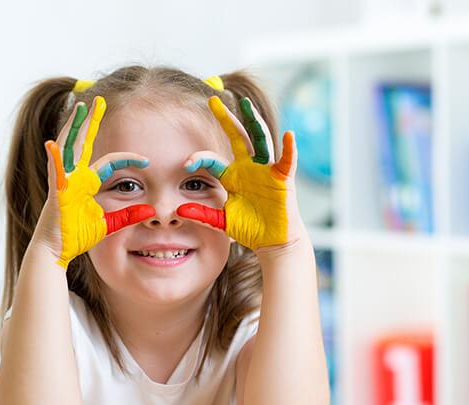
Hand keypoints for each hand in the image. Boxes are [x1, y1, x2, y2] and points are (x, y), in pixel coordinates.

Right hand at [41, 96, 154, 267]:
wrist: (56, 250)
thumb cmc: (77, 237)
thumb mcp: (110, 226)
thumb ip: (128, 216)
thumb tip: (150, 211)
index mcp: (86, 183)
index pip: (110, 162)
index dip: (128, 159)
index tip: (147, 160)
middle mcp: (74, 176)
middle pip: (84, 142)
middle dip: (91, 121)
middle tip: (98, 100)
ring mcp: (63, 180)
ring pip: (69, 146)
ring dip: (74, 126)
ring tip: (81, 107)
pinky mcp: (56, 191)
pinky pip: (55, 170)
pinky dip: (54, 156)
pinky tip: (53, 142)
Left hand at [177, 96, 303, 251]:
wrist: (273, 241)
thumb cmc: (250, 229)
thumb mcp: (221, 221)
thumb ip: (202, 214)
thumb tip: (179, 211)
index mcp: (232, 176)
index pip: (212, 159)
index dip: (199, 158)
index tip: (186, 163)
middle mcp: (248, 167)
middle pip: (236, 137)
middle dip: (226, 118)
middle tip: (213, 99)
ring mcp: (266, 170)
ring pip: (259, 140)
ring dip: (253, 121)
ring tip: (246, 104)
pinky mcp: (282, 178)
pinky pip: (286, 160)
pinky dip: (289, 148)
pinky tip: (288, 135)